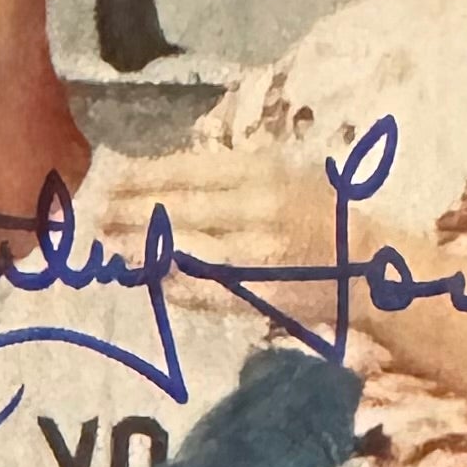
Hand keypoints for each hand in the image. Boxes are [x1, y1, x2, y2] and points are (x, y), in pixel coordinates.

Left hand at [86, 139, 342, 318]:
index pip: (189, 171)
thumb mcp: (282, 173)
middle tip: (98, 212)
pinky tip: (150, 278)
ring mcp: (259, 256)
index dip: (144, 176)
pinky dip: (174, 284)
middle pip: (179, 209)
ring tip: (110, 246)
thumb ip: (229, 175)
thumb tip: (164, 177)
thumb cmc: (319, 212)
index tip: (111, 177)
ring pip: (185, 251)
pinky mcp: (259, 295)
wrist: (368, 265)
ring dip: (142, 250)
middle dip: (131, 212)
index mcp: (263, 173)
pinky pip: (205, 290)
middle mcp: (258, 210)